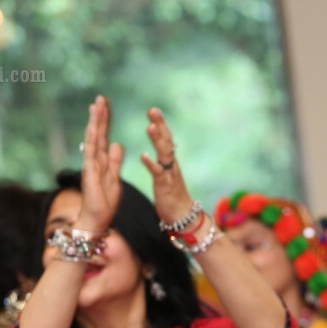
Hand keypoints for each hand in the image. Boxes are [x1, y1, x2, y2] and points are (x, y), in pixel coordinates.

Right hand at [75, 96, 123, 232]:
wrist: (97, 219)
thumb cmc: (105, 201)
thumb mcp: (115, 177)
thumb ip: (115, 161)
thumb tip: (117, 143)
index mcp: (103, 160)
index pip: (105, 136)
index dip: (106, 121)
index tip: (107, 105)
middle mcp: (95, 160)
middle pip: (97, 133)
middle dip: (99, 116)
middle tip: (101, 97)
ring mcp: (91, 165)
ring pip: (93, 139)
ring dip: (94, 123)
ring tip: (96, 106)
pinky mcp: (90, 173)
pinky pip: (91, 154)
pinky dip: (92, 141)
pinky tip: (93, 129)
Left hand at [139, 107, 194, 226]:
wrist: (183, 218)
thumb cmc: (173, 198)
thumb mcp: (169, 175)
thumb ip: (166, 160)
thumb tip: (166, 147)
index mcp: (170, 162)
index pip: (167, 139)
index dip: (161, 124)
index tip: (154, 110)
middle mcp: (172, 165)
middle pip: (167, 141)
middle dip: (160, 125)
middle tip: (153, 109)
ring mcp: (169, 174)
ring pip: (165, 153)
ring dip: (157, 139)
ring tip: (149, 126)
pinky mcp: (165, 186)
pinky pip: (158, 173)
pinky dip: (151, 163)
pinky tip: (143, 155)